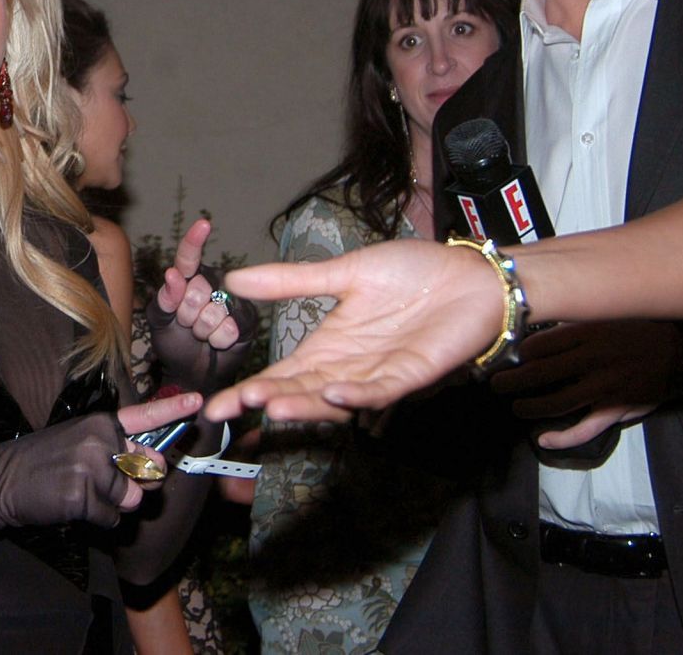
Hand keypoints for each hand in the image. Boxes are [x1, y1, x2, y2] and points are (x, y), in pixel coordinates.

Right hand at [0, 392, 199, 529]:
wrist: (1, 481)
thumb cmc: (45, 461)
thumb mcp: (78, 441)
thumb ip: (117, 450)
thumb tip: (153, 468)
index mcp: (100, 423)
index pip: (143, 415)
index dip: (173, 410)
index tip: (199, 402)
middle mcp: (99, 440)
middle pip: (148, 470)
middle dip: (137, 484)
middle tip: (105, 482)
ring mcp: (91, 467)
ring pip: (132, 499)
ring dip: (113, 505)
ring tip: (82, 492)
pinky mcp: (83, 495)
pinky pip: (112, 519)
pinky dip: (98, 520)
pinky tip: (74, 506)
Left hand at [147, 219, 253, 390]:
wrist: (192, 373)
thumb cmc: (174, 342)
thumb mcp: (159, 320)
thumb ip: (163, 298)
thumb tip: (173, 274)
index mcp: (190, 278)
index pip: (189, 257)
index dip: (194, 241)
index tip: (203, 225)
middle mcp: (213, 284)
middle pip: (197, 288)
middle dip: (186, 313)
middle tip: (186, 324)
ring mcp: (231, 301)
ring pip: (213, 310)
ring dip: (201, 329)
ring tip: (201, 334)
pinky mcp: (246, 320)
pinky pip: (229, 326)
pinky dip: (217, 339)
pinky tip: (216, 342)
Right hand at [204, 238, 502, 423]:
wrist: (467, 274)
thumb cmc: (412, 273)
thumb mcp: (343, 273)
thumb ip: (291, 281)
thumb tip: (235, 278)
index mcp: (330, 345)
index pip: (282, 373)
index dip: (250, 388)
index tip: (215, 405)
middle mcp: (349, 366)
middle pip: (300, 391)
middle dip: (264, 401)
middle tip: (227, 409)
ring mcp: (379, 373)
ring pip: (334, 398)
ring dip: (303, 404)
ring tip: (269, 405)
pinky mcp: (412, 374)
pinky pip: (380, 391)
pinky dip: (355, 395)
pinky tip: (330, 393)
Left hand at [491, 320, 682, 448]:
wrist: (679, 351)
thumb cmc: (635, 329)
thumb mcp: (603, 316)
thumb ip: (571, 325)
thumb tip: (533, 333)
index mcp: (587, 333)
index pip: (539, 345)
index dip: (516, 353)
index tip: (501, 356)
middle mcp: (593, 359)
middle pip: (541, 373)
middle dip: (512, 380)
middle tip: (495, 384)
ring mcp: (605, 387)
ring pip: (557, 402)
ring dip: (530, 406)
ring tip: (516, 406)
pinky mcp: (617, 409)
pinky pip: (585, 428)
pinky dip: (562, 437)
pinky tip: (543, 439)